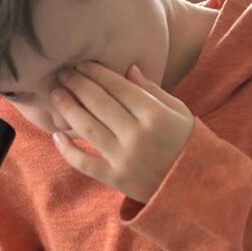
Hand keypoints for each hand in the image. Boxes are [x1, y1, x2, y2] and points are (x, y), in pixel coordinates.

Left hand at [51, 62, 193, 203]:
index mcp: (155, 115)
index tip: (82, 63)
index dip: (98, 73)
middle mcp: (137, 135)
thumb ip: (152, 91)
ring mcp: (125, 158)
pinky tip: (56, 136)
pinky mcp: (116, 179)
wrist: (196, 187)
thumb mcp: (178, 111)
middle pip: (100, 104)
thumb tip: (129, 68)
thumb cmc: (187, 144)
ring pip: (88, 128)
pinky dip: (68, 150)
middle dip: (78, 85)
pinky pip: (85, 163)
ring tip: (57, 94)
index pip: (119, 88)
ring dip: (69, 109)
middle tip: (63, 73)